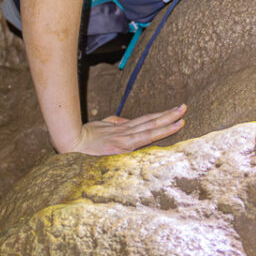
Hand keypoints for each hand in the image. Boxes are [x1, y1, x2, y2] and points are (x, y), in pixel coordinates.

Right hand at [61, 104, 187, 155]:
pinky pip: (143, 139)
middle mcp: (126, 132)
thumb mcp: (102, 125)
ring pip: (150, 129)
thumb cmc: (85, 137)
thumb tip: (128, 122)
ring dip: (167, 124)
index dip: (162, 116)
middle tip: (185, 108)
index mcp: (122, 128)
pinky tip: (168, 130)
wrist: (71, 142)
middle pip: (152, 122)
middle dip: (169, 116)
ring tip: (182, 118)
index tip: (176, 111)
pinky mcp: (121, 147)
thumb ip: (116, 122)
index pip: (147, 121)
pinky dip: (156, 134)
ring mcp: (124, 140)